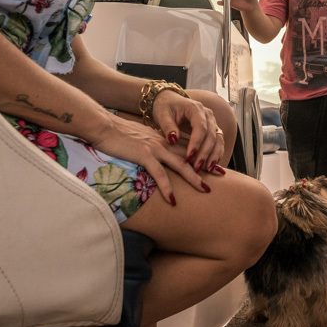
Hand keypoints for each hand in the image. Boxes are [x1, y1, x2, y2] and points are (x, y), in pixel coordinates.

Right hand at [89, 116, 210, 204]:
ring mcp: (155, 148)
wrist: (104, 126)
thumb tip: (158, 157)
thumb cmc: (119, 135)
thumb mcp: (141, 139)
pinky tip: (173, 200)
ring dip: (194, 178)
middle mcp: (164, 142)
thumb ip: (152, 146)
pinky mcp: (144, 155)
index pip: (189, 147)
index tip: (216, 164)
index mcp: (164, 138)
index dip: (204, 155)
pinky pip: (159, 174)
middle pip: (190, 155)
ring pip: (180, 164)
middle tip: (221, 176)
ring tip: (205, 190)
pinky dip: (167, 188)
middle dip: (207, 166)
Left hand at [150, 90, 223, 174]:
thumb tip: (173, 139)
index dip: (196, 143)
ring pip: (218, 140)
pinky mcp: (212, 130)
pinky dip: (216, 154)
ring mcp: (212, 122)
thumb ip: (168, 126)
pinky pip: (218, 143)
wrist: (169, 102)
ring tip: (207, 169)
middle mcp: (207, 115)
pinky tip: (211, 166)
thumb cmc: (165, 107)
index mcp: (195, 108)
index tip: (189, 157)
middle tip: (197, 168)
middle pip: (211, 135)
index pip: (200, 127)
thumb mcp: (162, 115)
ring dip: (214, 155)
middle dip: (205, 153)